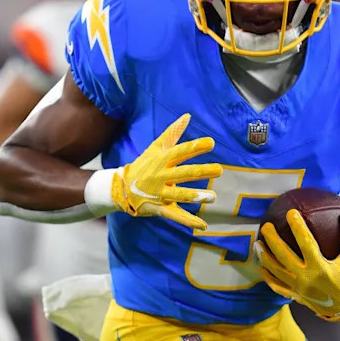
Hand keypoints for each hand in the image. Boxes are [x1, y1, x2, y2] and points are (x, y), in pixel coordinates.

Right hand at [110, 113, 221, 229]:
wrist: (120, 188)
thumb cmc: (143, 165)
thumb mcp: (155, 148)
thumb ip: (172, 133)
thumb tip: (188, 115)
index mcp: (161, 160)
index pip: (179, 151)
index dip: (194, 147)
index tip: (211, 143)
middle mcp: (160, 176)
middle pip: (182, 173)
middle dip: (200, 171)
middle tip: (219, 170)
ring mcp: (159, 193)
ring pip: (179, 195)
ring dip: (195, 196)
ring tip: (213, 197)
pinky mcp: (159, 209)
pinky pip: (175, 215)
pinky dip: (189, 221)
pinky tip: (203, 225)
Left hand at [256, 211, 339, 322]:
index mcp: (321, 268)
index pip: (306, 243)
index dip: (298, 227)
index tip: (291, 213)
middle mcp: (307, 279)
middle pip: (284, 256)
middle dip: (272, 240)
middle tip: (265, 226)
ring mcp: (299, 289)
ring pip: (276, 271)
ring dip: (264, 257)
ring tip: (256, 243)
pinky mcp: (296, 296)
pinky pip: (277, 286)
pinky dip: (268, 276)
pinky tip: (261, 267)